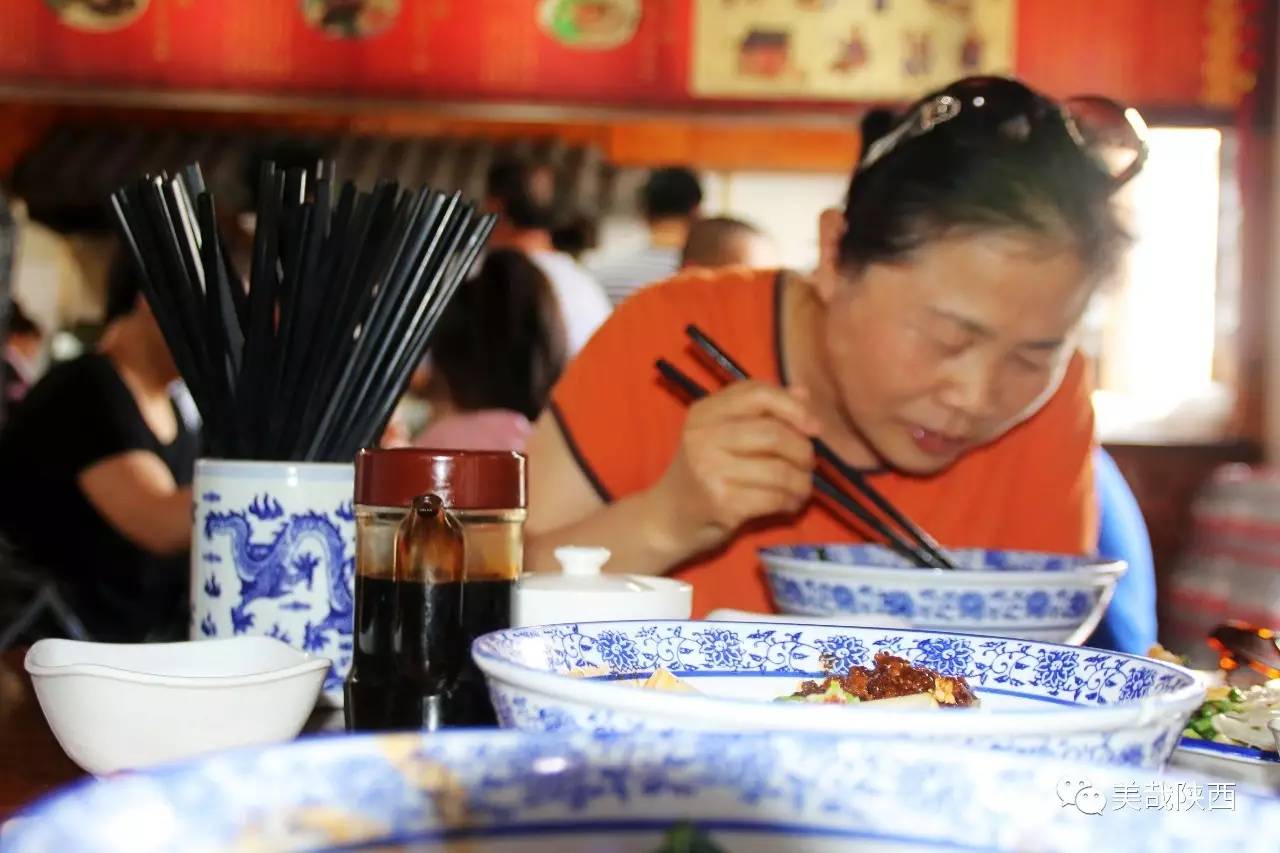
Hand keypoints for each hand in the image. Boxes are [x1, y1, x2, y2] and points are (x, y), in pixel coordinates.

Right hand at [650, 380, 817, 556]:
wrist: (668, 519)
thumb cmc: (704, 473)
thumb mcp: (725, 435)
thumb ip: (763, 412)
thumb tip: (803, 393)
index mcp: (705, 411)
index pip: (757, 392)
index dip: (793, 407)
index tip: (814, 427)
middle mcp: (703, 436)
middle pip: (772, 432)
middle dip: (802, 450)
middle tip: (808, 464)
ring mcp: (709, 469)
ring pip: (778, 469)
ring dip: (801, 481)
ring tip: (801, 488)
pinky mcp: (720, 502)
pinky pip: (774, 497)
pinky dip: (792, 501)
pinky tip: (790, 504)